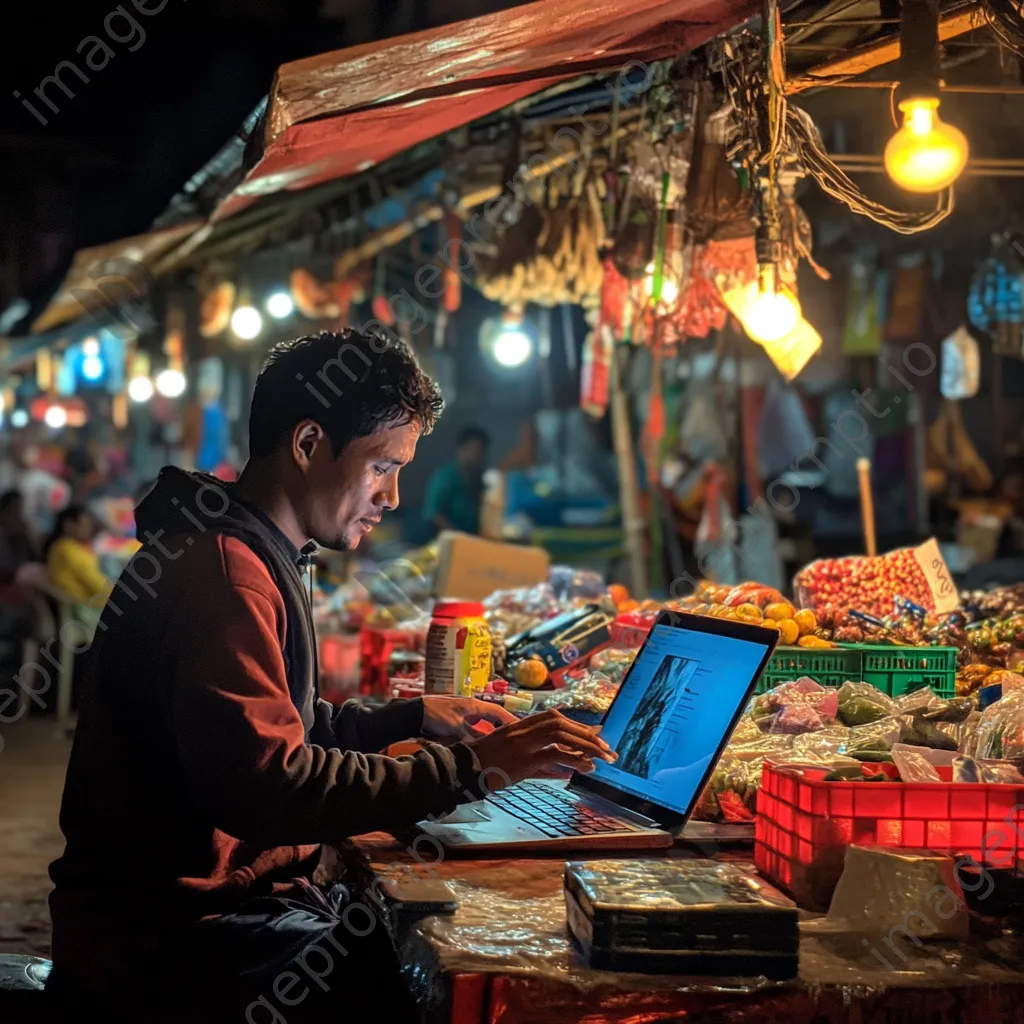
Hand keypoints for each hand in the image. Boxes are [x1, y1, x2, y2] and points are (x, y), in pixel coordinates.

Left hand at [421, 695, 517, 741]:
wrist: (414, 714)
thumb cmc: (436, 716)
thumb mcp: (456, 729)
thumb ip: (471, 739)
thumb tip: (485, 750)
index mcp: (474, 706)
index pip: (498, 712)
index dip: (511, 721)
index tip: (522, 730)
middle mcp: (470, 710)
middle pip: (492, 720)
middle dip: (502, 729)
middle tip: (513, 741)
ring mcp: (462, 717)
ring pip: (481, 727)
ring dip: (489, 735)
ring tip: (500, 747)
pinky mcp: (454, 724)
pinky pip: (471, 732)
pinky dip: (477, 739)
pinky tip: (480, 748)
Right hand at [466, 709, 616, 790]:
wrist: (463, 770)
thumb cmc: (485, 765)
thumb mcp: (510, 754)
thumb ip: (537, 757)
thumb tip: (564, 768)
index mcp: (519, 726)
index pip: (554, 718)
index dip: (577, 725)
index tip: (595, 733)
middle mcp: (522, 731)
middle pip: (561, 724)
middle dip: (586, 735)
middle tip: (607, 748)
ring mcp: (522, 745)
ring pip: (560, 736)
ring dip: (585, 745)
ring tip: (603, 758)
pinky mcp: (522, 761)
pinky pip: (552, 756)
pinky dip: (571, 760)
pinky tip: (585, 767)